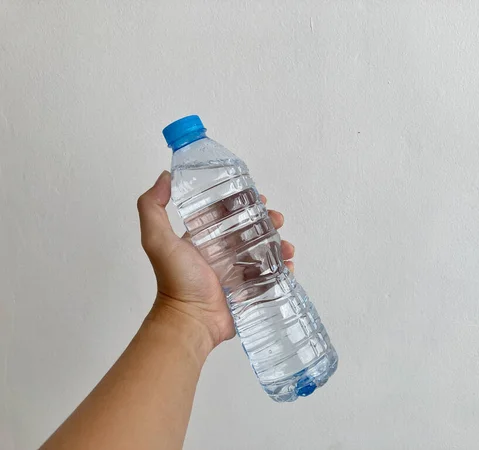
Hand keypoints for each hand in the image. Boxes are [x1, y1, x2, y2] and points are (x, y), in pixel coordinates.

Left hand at [137, 171, 295, 349]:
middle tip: (278, 220)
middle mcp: (220, 254)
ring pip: (263, 252)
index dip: (245, 204)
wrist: (190, 321)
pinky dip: (282, 269)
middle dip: (267, 222)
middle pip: (250, 232)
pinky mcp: (248, 291)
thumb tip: (165, 177)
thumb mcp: (158, 240)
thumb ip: (152, 207)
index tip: (260, 199)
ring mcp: (236, 273)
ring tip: (287, 246)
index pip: (228, 215)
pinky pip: (269, 276)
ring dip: (279, 245)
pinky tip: (288, 265)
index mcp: (204, 240)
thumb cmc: (176, 282)